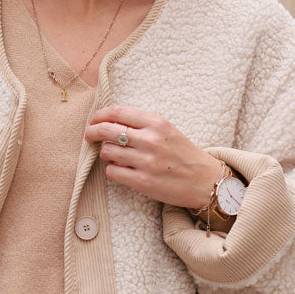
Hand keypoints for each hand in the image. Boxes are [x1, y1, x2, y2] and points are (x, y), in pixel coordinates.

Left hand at [85, 104, 221, 209]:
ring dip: (105, 154)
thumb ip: (141, 124)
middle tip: (89, 136)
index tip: (93, 120)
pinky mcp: (143, 182)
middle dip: (91, 132)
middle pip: (106, 129)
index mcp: (156, 123)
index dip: (99, 115)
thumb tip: (108, 121)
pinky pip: (113, 172)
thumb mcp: (167, 130)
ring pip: (107, 152)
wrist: (205, 180)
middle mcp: (150, 140)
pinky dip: (112, 171)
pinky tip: (121, 171)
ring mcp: (146, 161)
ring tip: (114, 157)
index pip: (117, 111)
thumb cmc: (183, 154)